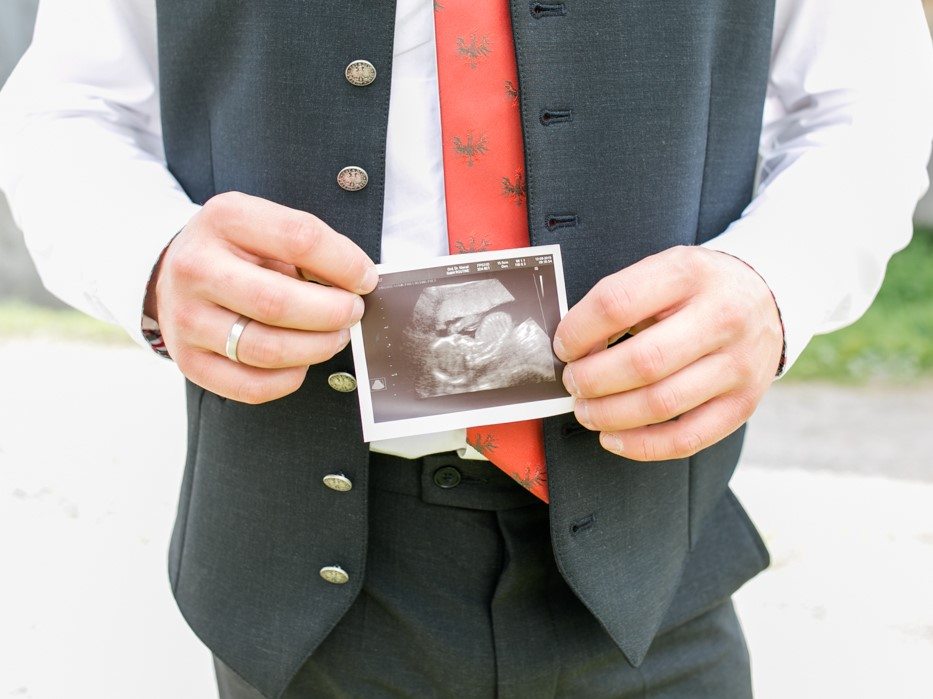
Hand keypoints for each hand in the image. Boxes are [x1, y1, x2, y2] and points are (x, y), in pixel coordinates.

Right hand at [147, 191, 376, 403]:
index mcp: (225, 219)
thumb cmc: (237, 250)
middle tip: (352, 312)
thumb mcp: (266, 227)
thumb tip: (358, 283)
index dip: (344, 263)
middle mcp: (196, 268)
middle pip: (277, 303)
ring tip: (335, 336)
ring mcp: (187, 318)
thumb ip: (308, 248)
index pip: (299, 239)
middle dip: (331, 313)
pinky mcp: (189, 360)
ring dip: (317, 348)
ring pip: (266, 350)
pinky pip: (251, 386)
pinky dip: (290, 378)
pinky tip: (302, 360)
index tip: (365, 279)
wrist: (176, 271)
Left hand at [553, 246, 783, 460]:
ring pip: (661, 404)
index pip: (618, 304)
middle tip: (572, 383)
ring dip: (609, 414)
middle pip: (642, 361)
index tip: (564, 346)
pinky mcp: (743, 403)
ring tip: (586, 410)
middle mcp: (722, 317)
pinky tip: (612, 437)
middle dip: (592, 379)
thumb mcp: (663, 271)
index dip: (578, 331)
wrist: (766, 296)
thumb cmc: (698, 288)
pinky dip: (641, 445)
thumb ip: (620, 302)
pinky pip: (686, 438)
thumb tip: (573, 349)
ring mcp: (738, 364)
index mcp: (689, 273)